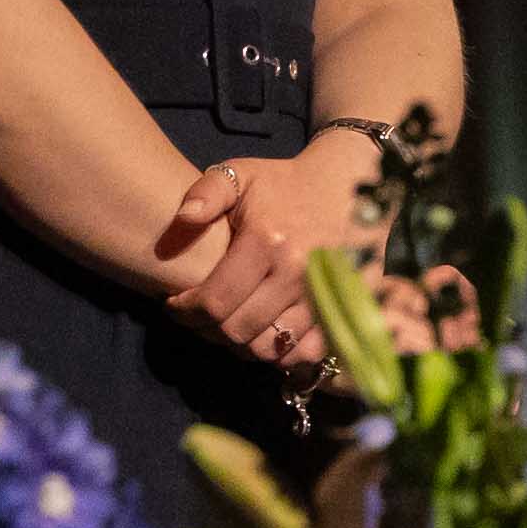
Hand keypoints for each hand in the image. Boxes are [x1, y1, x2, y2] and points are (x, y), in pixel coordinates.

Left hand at [162, 135, 390, 369]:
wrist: (350, 185)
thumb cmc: (286, 183)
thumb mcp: (242, 174)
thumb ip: (206, 191)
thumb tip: (182, 218)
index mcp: (266, 240)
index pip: (215, 301)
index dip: (187, 312)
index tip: (176, 305)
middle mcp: (297, 273)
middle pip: (239, 331)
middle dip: (208, 330)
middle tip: (199, 318)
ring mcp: (323, 295)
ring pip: (270, 348)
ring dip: (242, 346)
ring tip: (231, 326)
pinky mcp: (344, 308)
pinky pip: (306, 353)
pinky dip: (281, 354)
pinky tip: (267, 336)